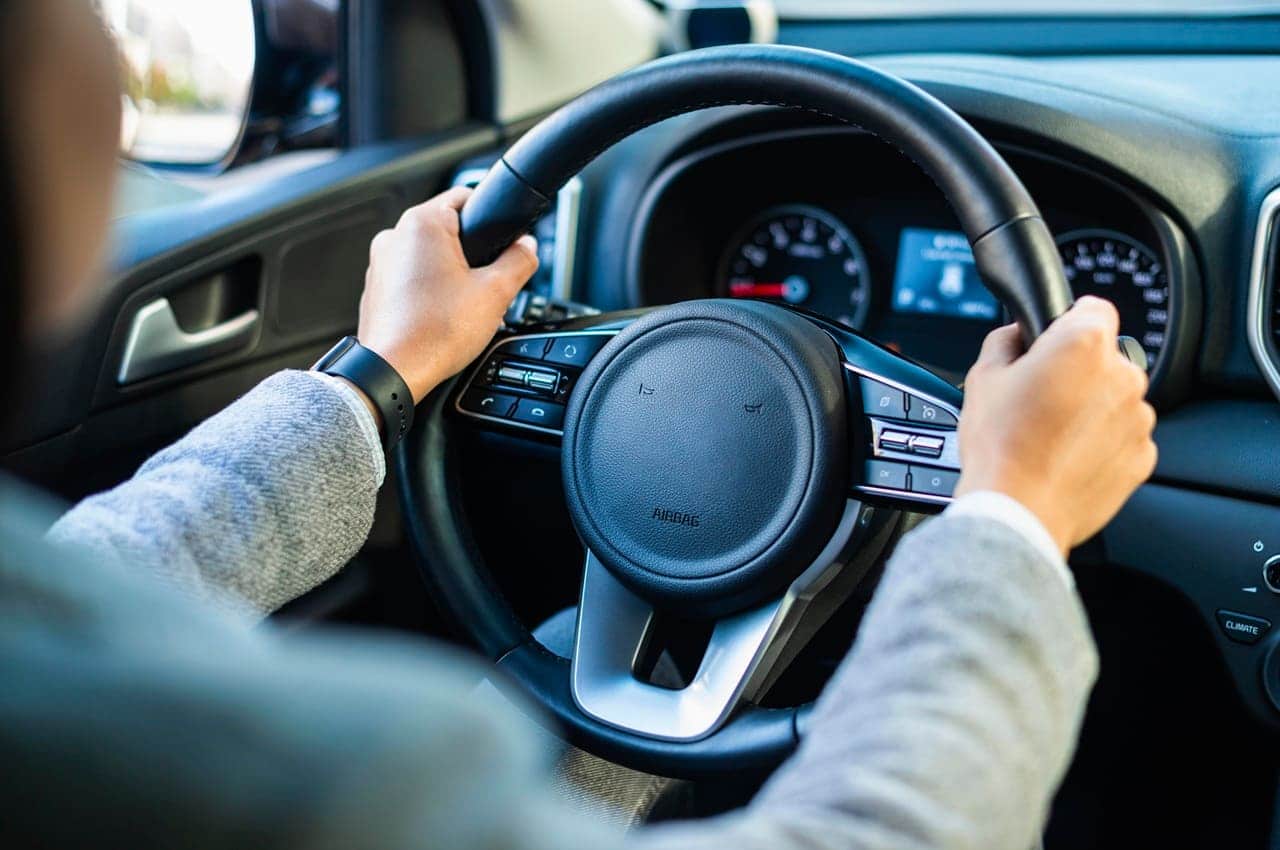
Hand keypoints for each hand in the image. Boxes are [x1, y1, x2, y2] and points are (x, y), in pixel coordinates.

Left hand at [357, 187, 538, 402]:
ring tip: (465, 308)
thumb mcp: (495, 293)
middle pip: (448, 231)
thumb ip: (519, 261)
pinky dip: (430, 292)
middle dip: (473, 256)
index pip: (466, 196)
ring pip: (429, 257)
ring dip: (452, 275)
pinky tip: (443, 318)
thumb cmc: (435, 332)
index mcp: (422, 223)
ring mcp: (381, 263)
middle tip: (488, 285)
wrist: (394, 371)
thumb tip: (527, 248)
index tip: (504, 240)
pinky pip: (411, 279)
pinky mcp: (376, 289)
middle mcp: (394, 236)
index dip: (492, 218)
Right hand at [954, 296, 1156, 554]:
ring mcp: (1138, 418)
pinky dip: (1102, 443)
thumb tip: (1017, 334)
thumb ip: (1005, 340)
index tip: (1051, 344)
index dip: (1066, 324)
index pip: (1093, 308)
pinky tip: (1066, 457)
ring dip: (1092, 409)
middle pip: (1105, 358)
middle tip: (1040, 399)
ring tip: (1051, 435)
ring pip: (1116, 399)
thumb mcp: (982, 376)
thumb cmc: (1001, 446)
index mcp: (1084, 344)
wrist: (1019, 510)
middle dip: (1078, 372)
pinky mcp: (1143, 455)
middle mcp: (1122, 375)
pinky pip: (1123, 437)